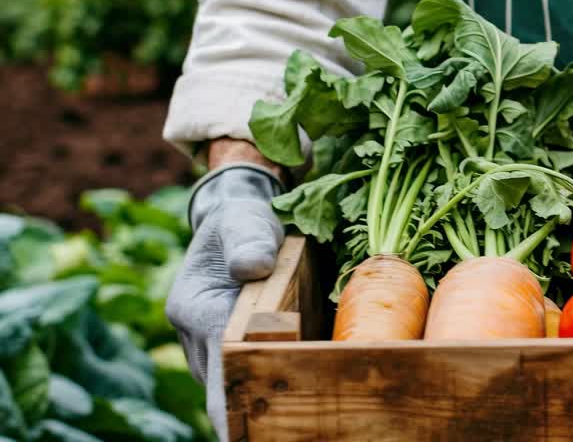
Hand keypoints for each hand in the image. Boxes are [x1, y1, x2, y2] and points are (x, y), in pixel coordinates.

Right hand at [166, 153, 282, 440]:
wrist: (237, 226)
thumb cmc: (243, 222)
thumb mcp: (245, 219)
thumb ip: (249, 238)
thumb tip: (254, 267)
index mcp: (196, 309)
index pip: (220, 365)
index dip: (236, 403)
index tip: (247, 435)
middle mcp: (199, 341)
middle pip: (224, 396)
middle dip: (250, 425)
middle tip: (292, 435)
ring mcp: (214, 354)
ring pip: (238, 394)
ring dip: (264, 412)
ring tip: (308, 427)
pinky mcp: (234, 357)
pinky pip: (252, 384)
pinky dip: (272, 399)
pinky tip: (302, 414)